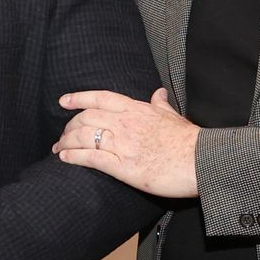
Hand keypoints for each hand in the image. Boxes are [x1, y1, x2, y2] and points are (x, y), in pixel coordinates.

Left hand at [54, 88, 200, 197]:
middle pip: (86, 118)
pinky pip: (91, 158)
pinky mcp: (122, 166)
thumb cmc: (190, 141)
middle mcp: (125, 123)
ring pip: (84, 137)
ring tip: (59, 148)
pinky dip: (73, 156)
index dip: (79, 98)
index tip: (63, 101)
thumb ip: (161, 104)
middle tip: (62, 135)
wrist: (201, 161)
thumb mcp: (173, 116)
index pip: (100, 98)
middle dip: (69, 126)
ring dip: (66, 142)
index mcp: (136, 109)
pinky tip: (64, 158)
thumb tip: (158, 92)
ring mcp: (122, 144)